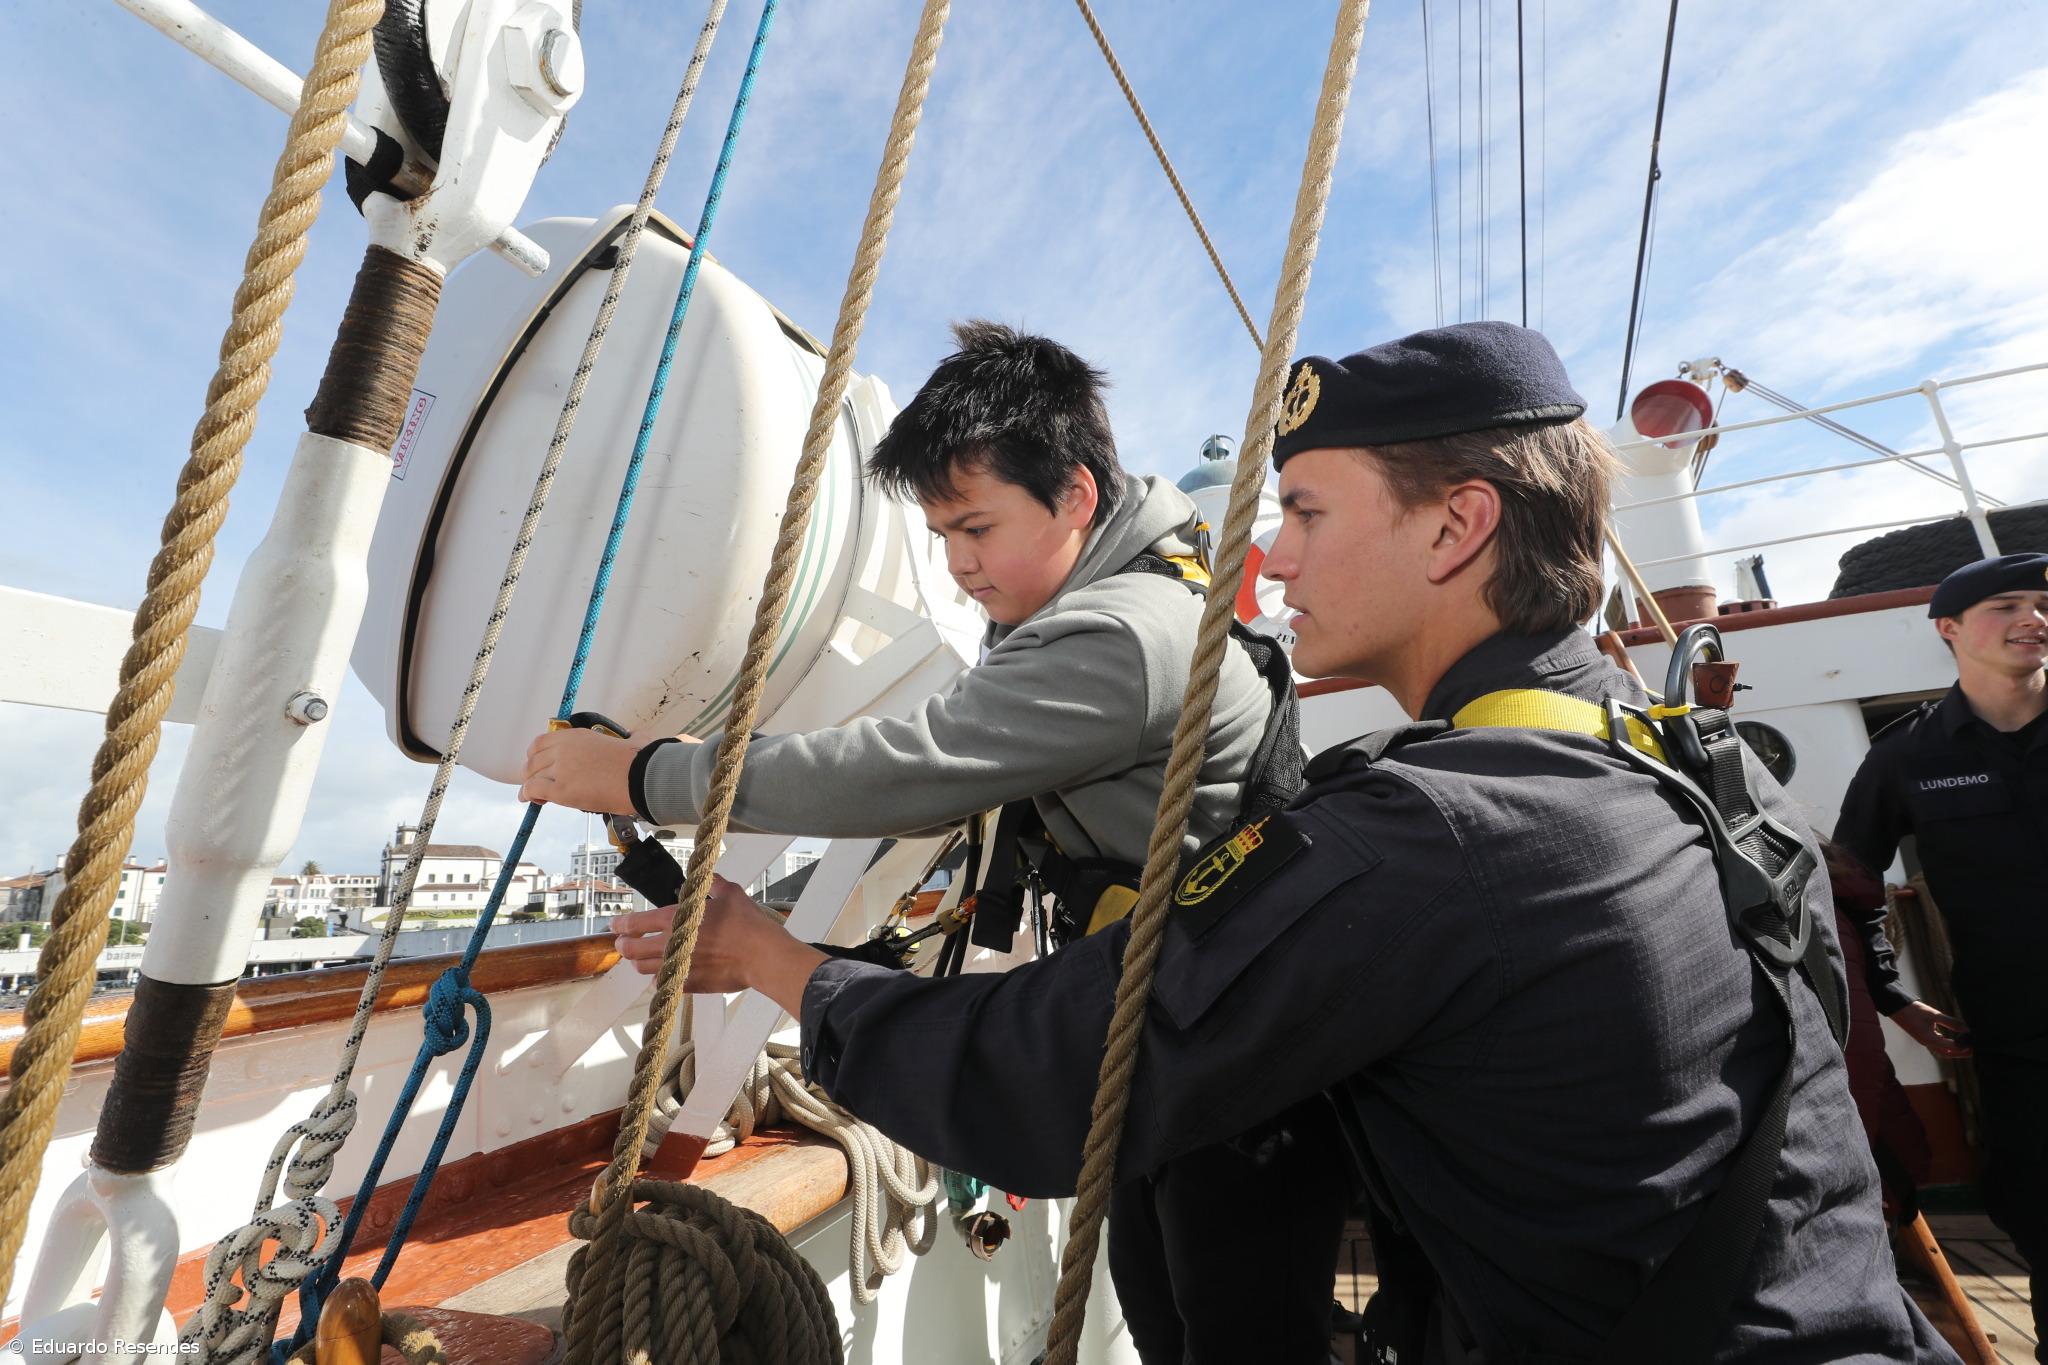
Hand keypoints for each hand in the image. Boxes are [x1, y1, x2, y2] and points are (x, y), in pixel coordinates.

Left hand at [518, 727, 643, 813]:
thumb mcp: (630, 741)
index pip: (543, 742)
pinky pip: (533, 789)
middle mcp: (564, 749)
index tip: (540, 763)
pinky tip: (530, 800)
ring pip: (532, 775)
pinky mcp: (560, 789)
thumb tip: (640, 736)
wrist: (639, 779)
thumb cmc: (639, 763)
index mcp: (577, 736)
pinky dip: (528, 794)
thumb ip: (630, 737)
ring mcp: (560, 769)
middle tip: (538, 783)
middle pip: (534, 760)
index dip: (537, 754)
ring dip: (531, 785)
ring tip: (535, 795)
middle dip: (533, 772)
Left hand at [609, 877, 825, 1012]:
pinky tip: (662, 974)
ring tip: (638, 958)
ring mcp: (680, 967)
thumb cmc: (748, 924)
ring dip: (637, 962)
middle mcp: (673, 944)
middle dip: (622, 945)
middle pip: (632, 950)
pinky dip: (658, 979)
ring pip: (643, 969)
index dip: (621, 924)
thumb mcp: (731, 894)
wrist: (762, 956)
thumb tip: (706, 878)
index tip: (615, 924)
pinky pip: (664, 984)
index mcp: (677, 919)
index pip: (637, 923)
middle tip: (622, 942)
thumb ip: (713, 884)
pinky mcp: (690, 984)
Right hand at [1888, 1000, 1971, 1058]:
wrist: (1896, 1007)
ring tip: (1965, 1046)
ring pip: (1941, 1049)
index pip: (1951, 1047)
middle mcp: (1927, 1042)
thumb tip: (1967, 1029)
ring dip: (1953, 1050)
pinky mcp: (1922, 1035)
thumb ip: (1951, 1022)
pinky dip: (1946, 1044)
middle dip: (1959, 1054)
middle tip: (1972, 1051)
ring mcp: (1924, 1040)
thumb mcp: (1934, 1015)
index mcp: (1929, 1039)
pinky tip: (1952, 1038)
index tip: (1974, 1046)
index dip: (1963, 1048)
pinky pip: (1937, 1044)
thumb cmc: (1914, 1010)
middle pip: (1946, 1053)